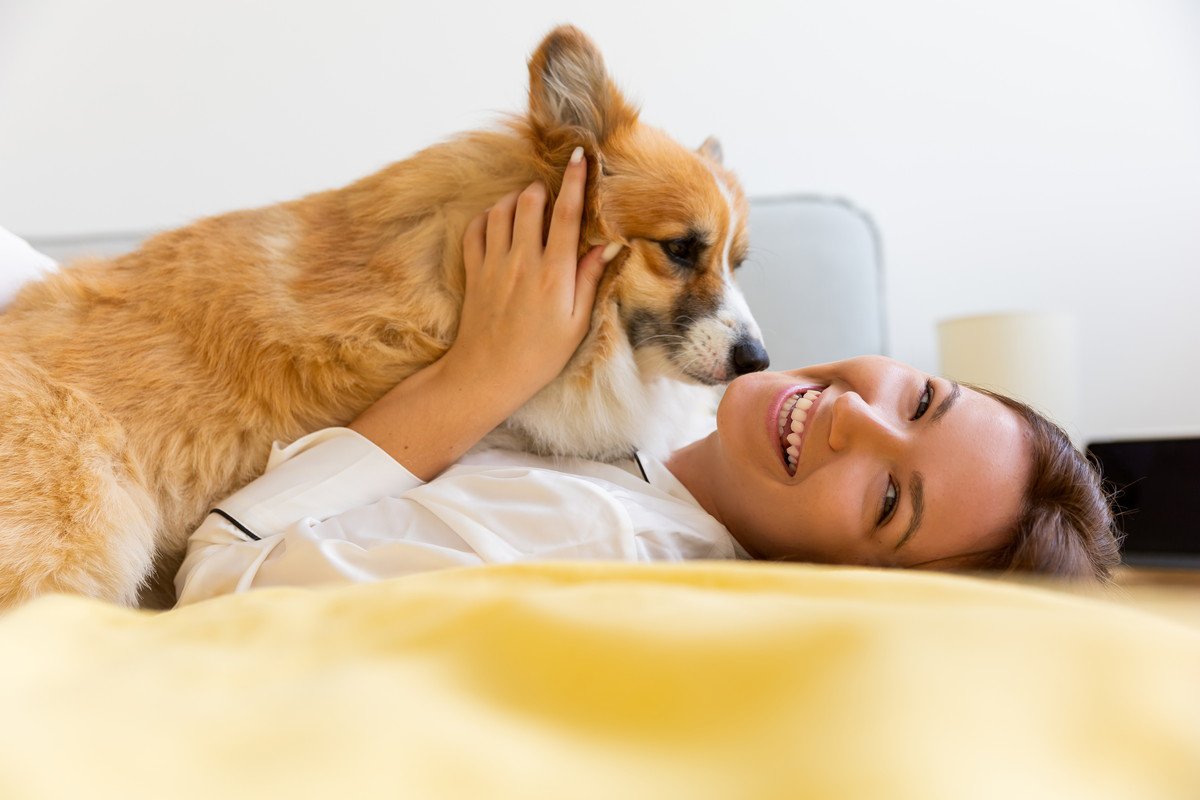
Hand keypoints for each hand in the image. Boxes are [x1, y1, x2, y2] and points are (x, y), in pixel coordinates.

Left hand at [445, 146, 614, 403]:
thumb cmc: (539, 356)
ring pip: (502, 210)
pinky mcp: (473, 271)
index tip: (580, 156)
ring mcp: (494, 264)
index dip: (574, 181)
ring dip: (516, 200)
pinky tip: (499, 223)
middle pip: (530, 202)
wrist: (488, 375)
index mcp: (555, 274)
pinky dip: (488, 218)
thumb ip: (590, 280)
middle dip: (543, 188)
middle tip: (552, 194)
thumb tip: (609, 247)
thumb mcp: (576, 323)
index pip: (567, 214)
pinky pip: (476, 229)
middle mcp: (523, 262)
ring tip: (528, 207)